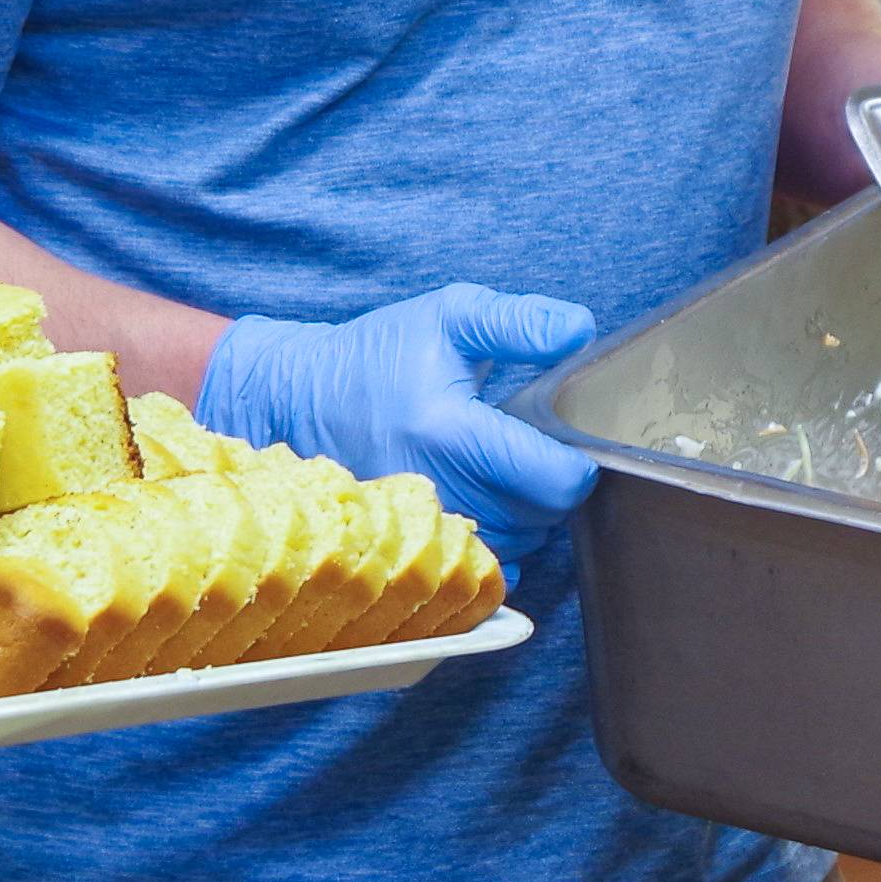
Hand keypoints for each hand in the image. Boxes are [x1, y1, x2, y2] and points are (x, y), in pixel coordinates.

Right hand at [199, 286, 603, 545]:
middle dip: (555, 484)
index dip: (578, 463)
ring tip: (506, 467)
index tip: (568, 439)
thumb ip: (520, 323)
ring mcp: (420, 528)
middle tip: (533, 445)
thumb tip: (580, 331)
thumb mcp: (451, 315)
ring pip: (518, 545)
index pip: (552, 480)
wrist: (300, 399)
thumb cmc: (380, 355)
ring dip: (530, 513)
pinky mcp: (410, 550)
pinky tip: (484, 499)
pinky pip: (483, 566)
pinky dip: (499, 540)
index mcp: (450, 430)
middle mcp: (436, 489)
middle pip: (542, 517)